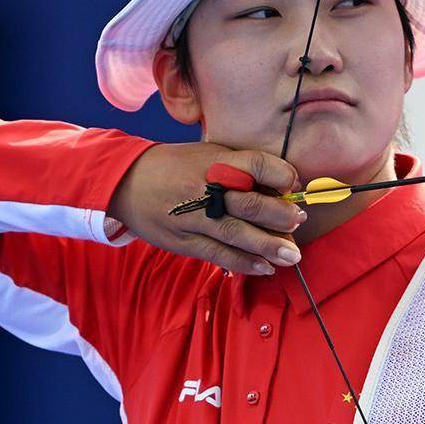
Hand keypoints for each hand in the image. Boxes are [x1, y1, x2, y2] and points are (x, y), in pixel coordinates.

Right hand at [105, 144, 305, 274]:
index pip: (256, 164)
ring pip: (236, 234)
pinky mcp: (184, 242)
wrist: (125, 183)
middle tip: (299, 221)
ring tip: (292, 254)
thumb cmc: (176, 167)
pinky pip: (219, 255)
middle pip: (249, 203)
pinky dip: (244, 263)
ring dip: (269, 246)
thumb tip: (282, 188)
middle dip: (280, 215)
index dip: (280, 173)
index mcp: (213, 162)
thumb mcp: (207, 155)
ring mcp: (192, 218)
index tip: (293, 184)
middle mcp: (204, 190)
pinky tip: (265, 268)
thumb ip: (240, 168)